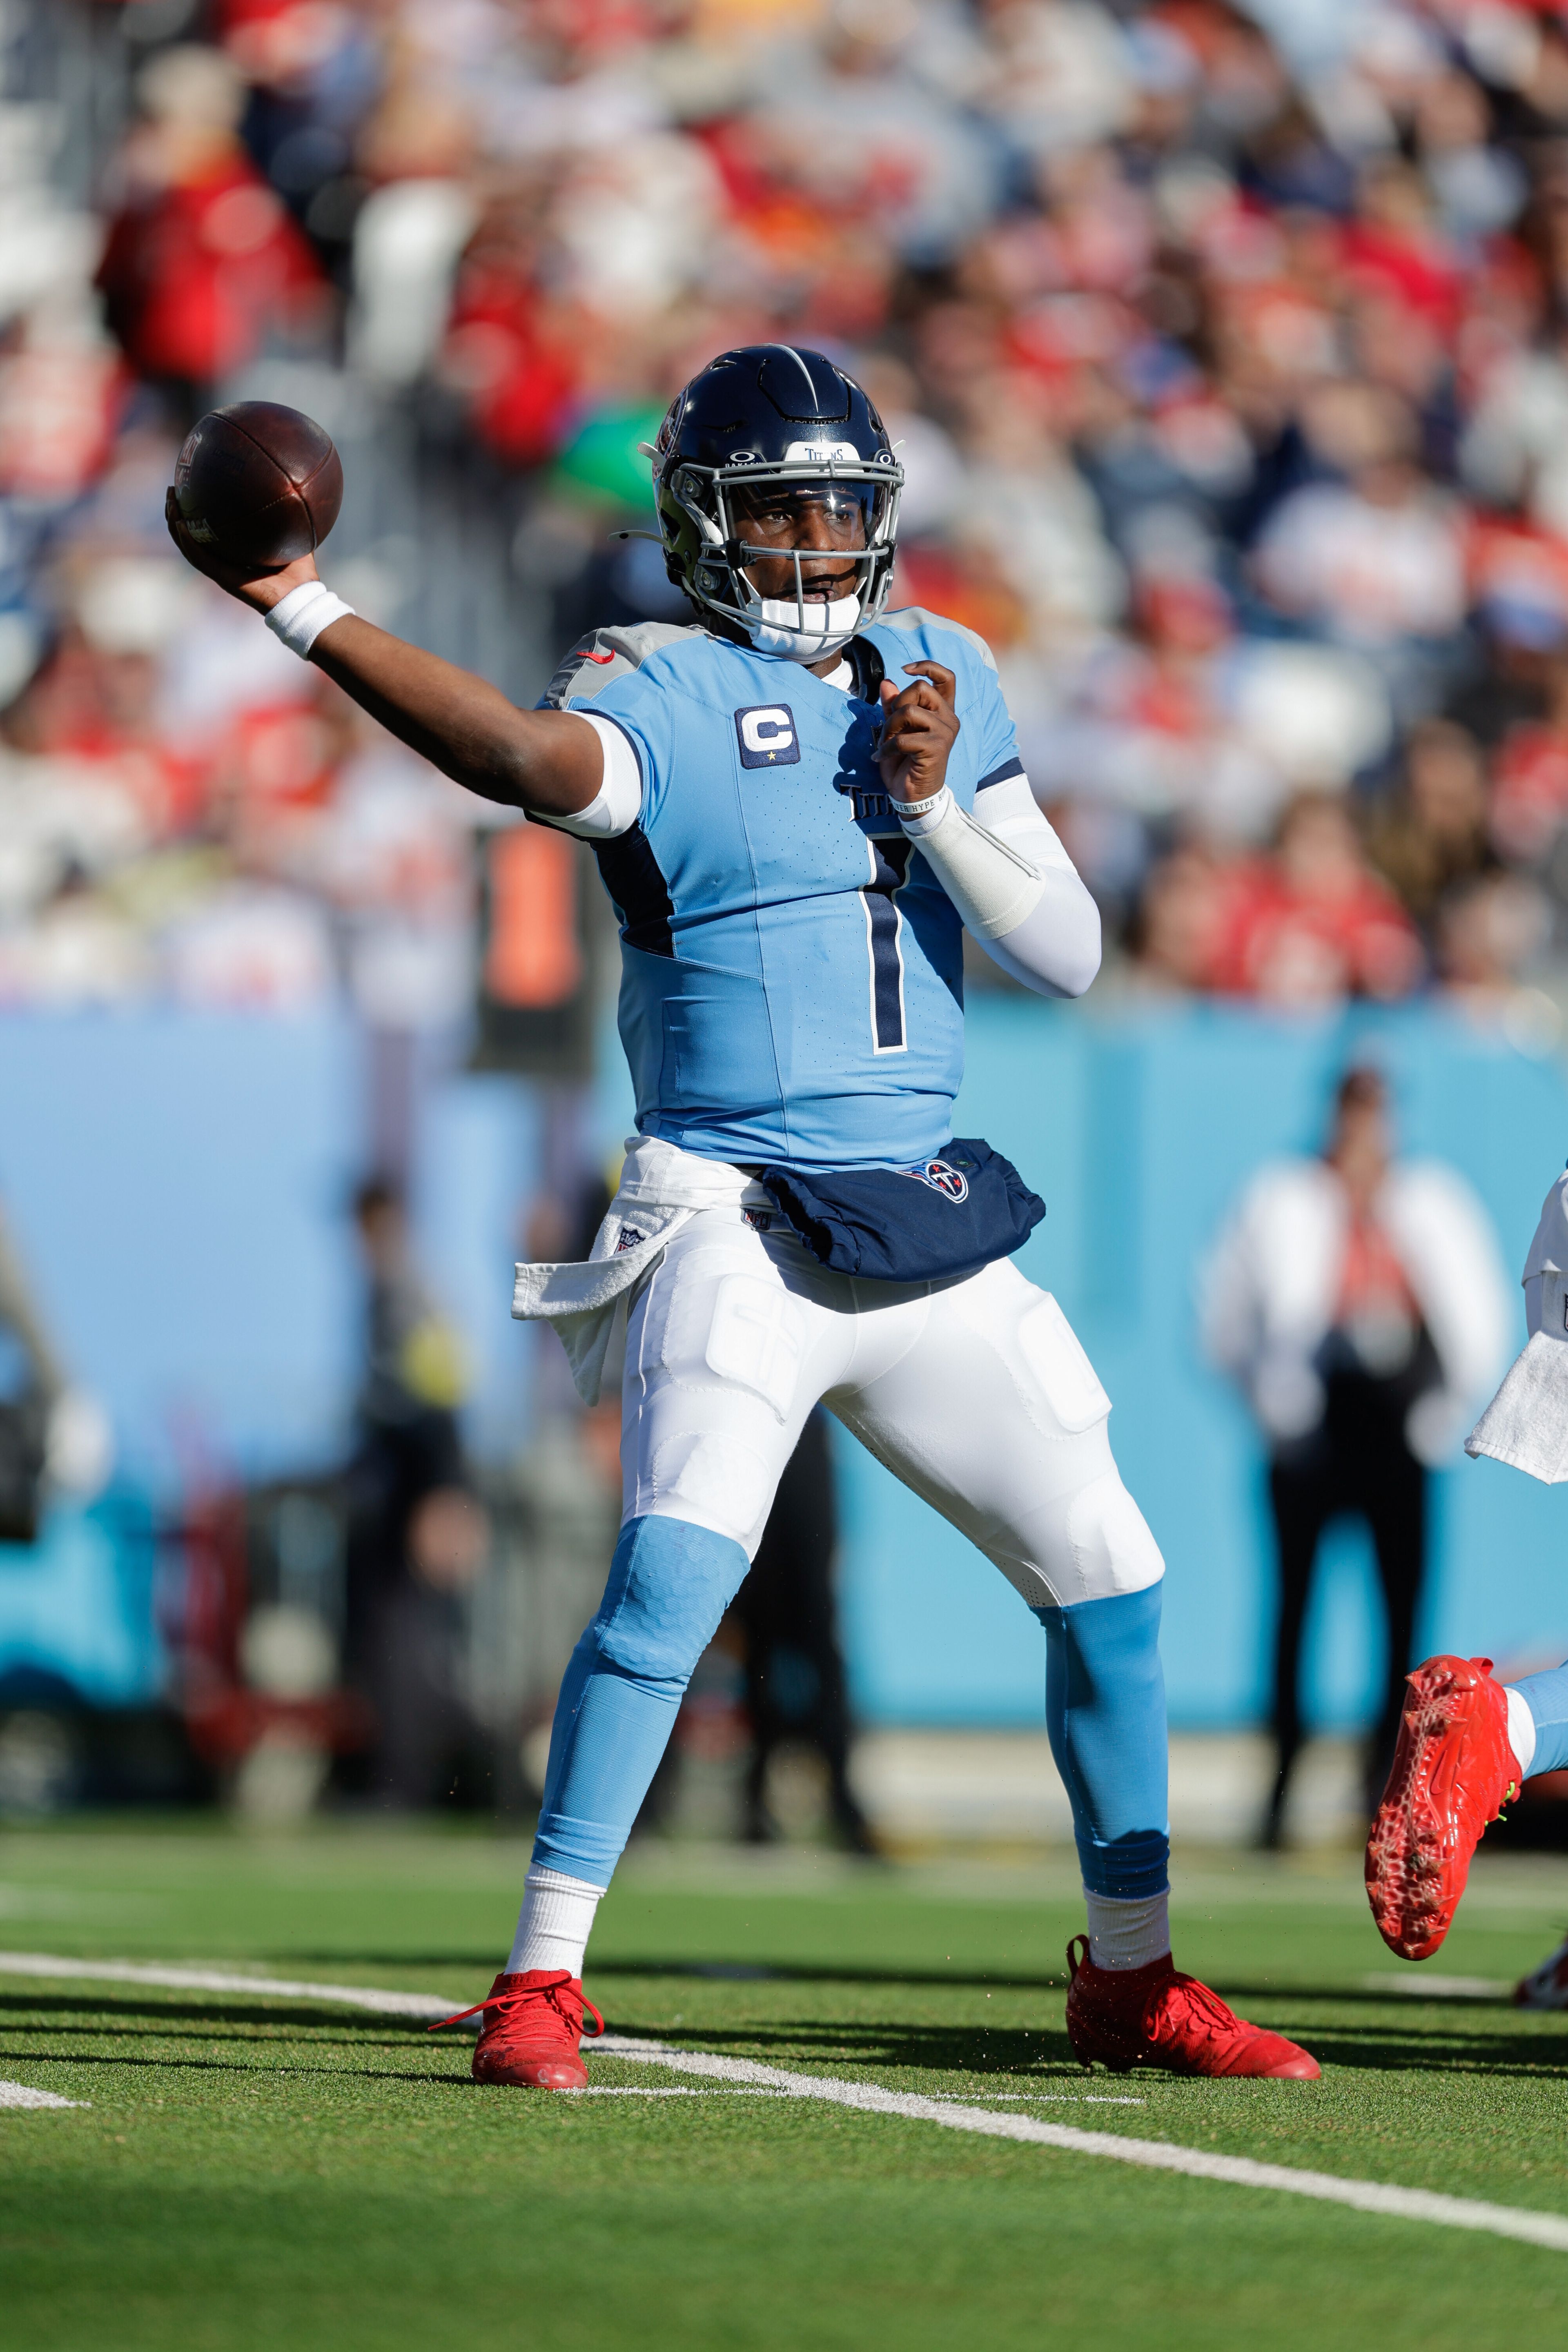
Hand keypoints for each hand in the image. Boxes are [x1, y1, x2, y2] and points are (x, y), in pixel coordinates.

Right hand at [164, 486, 319, 613]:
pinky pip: (200, 559)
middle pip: (190, 535)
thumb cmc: (301, 572)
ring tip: (170, 502)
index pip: (208, 531)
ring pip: (188, 546)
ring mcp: (221, 571)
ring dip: (175, 524)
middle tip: (172, 490)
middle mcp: (224, 561)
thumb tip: (292, 488)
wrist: (302, 598)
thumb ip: (289, 515)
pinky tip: (180, 524)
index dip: (195, 511)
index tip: (189, 487)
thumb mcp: (293, 535)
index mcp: (234, 553)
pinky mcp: (224, 579)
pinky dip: (188, 542)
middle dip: (177, 513)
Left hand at [877, 661, 957, 804]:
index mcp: (943, 711)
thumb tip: (886, 682)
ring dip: (889, 726)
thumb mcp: (895, 730)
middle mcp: (949, 718)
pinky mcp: (936, 748)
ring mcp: (945, 732)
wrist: (912, 796)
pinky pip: (903, 737)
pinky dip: (886, 747)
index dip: (927, 667)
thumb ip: (892, 706)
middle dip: (897, 704)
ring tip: (885, 742)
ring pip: (909, 710)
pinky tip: (881, 757)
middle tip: (889, 727)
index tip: (905, 670)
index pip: (946, 677)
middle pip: (920, 688)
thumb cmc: (905, 763)